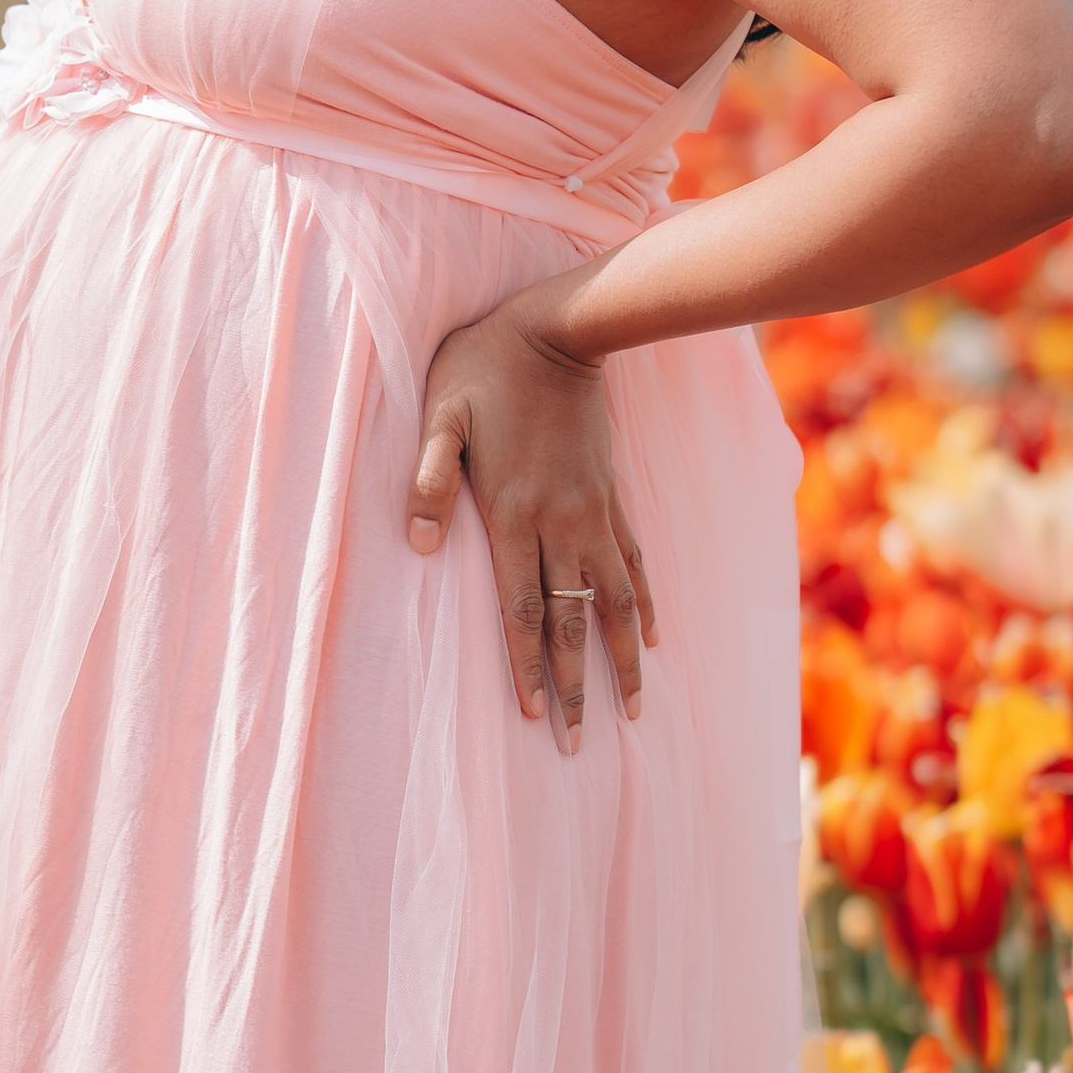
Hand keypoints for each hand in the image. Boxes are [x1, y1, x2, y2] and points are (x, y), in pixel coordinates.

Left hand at [406, 293, 656, 738]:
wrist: (558, 330)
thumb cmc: (484, 368)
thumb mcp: (442, 414)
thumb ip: (429, 478)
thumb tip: (417, 541)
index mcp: (513, 512)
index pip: (522, 608)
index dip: (528, 666)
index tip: (537, 717)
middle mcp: (561, 523)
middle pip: (570, 621)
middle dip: (576, 686)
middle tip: (582, 742)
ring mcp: (592, 512)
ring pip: (615, 601)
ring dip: (623, 658)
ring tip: (634, 707)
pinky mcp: (611, 497)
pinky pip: (634, 562)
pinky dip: (645, 603)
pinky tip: (654, 636)